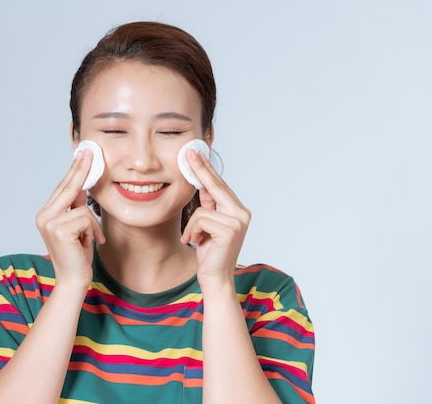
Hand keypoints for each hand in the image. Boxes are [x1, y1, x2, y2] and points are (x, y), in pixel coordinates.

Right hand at [36, 149, 104, 288]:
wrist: (73, 281)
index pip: (62, 188)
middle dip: (81, 170)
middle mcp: (43, 216)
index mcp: (46, 214)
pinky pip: (86, 218)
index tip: (83, 154)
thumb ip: (75, 208)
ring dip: (92, 225)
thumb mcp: (77, 228)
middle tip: (90, 152)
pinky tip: (89, 243)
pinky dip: (93, 231)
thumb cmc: (77, 256)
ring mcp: (49, 223)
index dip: (74, 170)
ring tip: (89, 239)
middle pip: (68, 187)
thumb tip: (81, 186)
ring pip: (83, 207)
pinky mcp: (60, 230)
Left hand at [179, 150, 250, 288]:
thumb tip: (202, 185)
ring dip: (192, 225)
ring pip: (202, 209)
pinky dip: (192, 231)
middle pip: (215, 186)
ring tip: (194, 238)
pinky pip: (200, 219)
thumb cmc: (210, 254)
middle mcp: (242, 213)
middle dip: (200, 170)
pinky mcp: (229, 230)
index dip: (207, 169)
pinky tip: (195, 242)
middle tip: (189, 153)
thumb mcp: (207, 226)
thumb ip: (208, 207)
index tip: (196, 154)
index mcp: (238, 211)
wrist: (215, 279)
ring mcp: (238, 221)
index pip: (220, 185)